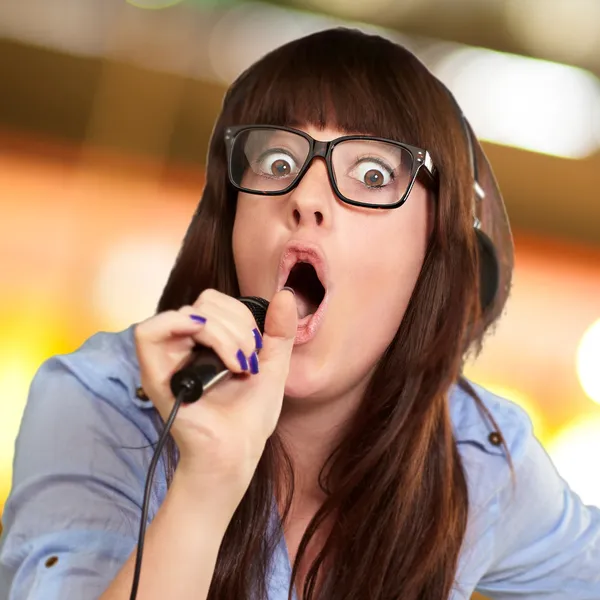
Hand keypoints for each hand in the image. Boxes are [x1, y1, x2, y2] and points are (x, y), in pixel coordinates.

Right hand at [134, 288, 296, 502]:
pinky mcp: (153, 374)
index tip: (256, 350)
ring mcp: (166, 359)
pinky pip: (150, 331)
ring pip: (186, 313)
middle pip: (203, 303)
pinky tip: (215, 353)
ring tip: (237, 366)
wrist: (237, 451)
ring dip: (222, 333)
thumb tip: (286, 294)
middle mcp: (182, 346)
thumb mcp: (274, 366)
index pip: (214, 302)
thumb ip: (279, 331)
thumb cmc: (250, 415)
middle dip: (237, 327)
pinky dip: (186, 329)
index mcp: (205, 341)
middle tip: (248, 363)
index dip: (240, 314)